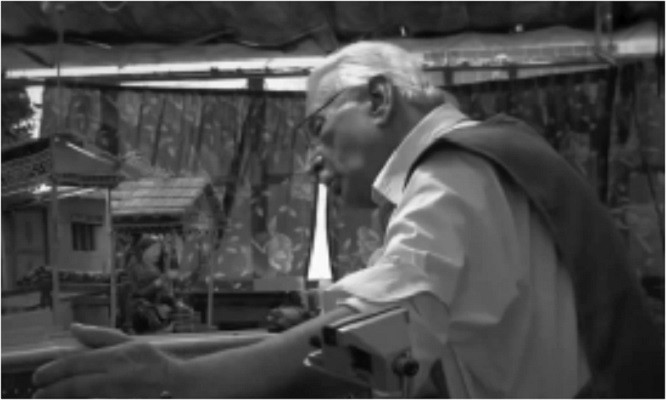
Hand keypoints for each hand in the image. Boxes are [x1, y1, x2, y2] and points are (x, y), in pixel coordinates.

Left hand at [32, 324, 186, 397]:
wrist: (177, 385)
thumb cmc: (152, 360)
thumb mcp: (128, 341)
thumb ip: (99, 336)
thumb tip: (73, 328)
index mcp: (115, 357)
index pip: (76, 363)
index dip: (53, 370)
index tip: (38, 376)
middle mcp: (113, 377)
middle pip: (74, 385)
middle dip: (51, 391)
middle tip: (37, 394)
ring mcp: (116, 395)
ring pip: (81, 398)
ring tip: (47, 399)